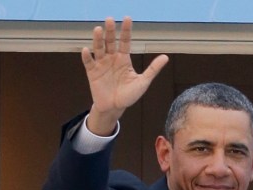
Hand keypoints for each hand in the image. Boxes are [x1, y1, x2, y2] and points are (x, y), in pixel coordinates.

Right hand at [81, 16, 168, 134]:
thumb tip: (166, 57)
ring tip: (98, 30)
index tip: (127, 19)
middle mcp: (112, 58)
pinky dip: (87, 57)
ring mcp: (101, 65)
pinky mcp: (92, 73)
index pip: (125, 41)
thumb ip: (152, 69)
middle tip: (109, 19)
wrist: (114, 108)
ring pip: (99, 49)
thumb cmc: (129, 95)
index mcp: (124, 59)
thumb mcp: (142, 82)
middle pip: (110, 42)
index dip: (126, 30)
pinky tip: (86, 50)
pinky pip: (89, 63)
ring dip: (98, 40)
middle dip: (110, 31)